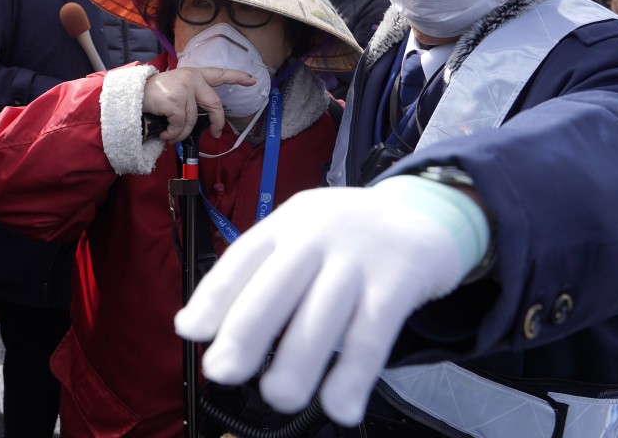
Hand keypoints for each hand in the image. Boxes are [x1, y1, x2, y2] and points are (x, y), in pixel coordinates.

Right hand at [142, 66, 254, 142]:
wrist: (132, 96)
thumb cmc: (154, 96)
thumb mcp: (176, 89)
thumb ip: (192, 97)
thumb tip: (206, 121)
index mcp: (194, 75)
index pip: (219, 74)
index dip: (237, 77)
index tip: (252, 80)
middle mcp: (191, 79)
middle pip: (214, 104)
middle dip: (217, 122)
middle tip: (216, 133)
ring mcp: (184, 89)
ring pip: (192, 120)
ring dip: (181, 133)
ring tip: (170, 135)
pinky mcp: (175, 101)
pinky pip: (180, 125)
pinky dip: (172, 134)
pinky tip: (164, 133)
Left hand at [174, 177, 487, 425]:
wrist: (425, 211)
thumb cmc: (346, 238)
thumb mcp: (302, 234)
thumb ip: (261, 273)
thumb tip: (204, 326)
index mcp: (286, 223)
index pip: (242, 258)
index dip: (214, 296)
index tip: (191, 331)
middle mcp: (316, 235)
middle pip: (275, 286)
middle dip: (245, 332)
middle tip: (223, 372)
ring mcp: (358, 257)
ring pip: (321, 315)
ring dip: (297, 363)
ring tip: (278, 397)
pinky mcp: (399, 280)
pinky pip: (372, 334)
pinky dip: (353, 375)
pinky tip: (340, 406)